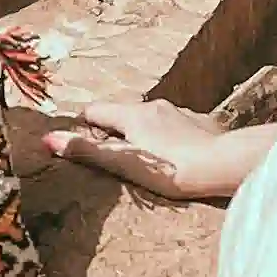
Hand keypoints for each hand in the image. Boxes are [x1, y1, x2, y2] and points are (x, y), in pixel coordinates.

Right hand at [42, 99, 251, 201]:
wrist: (227, 165)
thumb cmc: (172, 170)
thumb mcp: (124, 164)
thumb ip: (88, 151)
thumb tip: (48, 139)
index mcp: (132, 114)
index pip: (95, 111)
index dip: (85, 126)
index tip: (83, 145)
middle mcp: (155, 106)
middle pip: (123, 114)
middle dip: (115, 131)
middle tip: (114, 156)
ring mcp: (181, 113)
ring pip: (152, 119)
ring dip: (144, 134)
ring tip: (147, 159)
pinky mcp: (204, 124)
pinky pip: (178, 127)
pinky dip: (171, 138)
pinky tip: (178, 156)